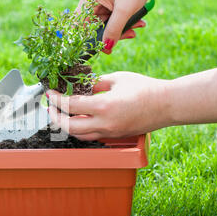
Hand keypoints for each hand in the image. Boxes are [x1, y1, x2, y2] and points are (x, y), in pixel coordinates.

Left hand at [46, 72, 169, 140]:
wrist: (167, 105)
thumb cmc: (145, 88)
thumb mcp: (117, 79)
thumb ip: (95, 84)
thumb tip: (80, 86)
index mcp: (104, 106)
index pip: (70, 106)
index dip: (56, 100)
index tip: (49, 93)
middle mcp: (104, 124)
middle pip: (69, 127)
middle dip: (55, 117)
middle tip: (50, 107)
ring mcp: (109, 133)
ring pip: (79, 135)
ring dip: (66, 126)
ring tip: (60, 114)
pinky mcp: (114, 136)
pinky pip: (91, 136)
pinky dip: (80, 129)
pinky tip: (77, 119)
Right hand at [77, 0, 156, 53]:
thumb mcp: (124, 10)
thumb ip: (114, 30)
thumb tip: (106, 48)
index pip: (80, 25)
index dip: (89, 39)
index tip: (103, 47)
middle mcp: (91, 0)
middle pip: (96, 26)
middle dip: (113, 33)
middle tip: (130, 35)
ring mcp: (101, 0)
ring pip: (107, 23)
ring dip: (122, 27)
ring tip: (139, 25)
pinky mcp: (110, 1)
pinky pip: (114, 17)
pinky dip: (125, 20)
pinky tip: (138, 21)